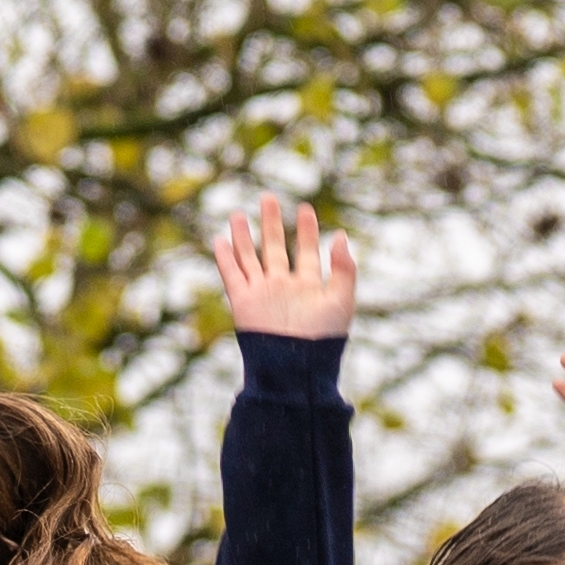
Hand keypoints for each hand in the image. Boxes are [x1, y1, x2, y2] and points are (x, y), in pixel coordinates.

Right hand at [212, 196, 358, 341]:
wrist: (295, 368)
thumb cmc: (323, 339)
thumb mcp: (341, 300)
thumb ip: (344, 269)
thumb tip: (340, 236)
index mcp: (309, 287)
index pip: (307, 251)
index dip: (307, 230)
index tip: (305, 208)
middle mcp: (283, 287)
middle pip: (275, 248)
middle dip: (272, 223)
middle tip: (268, 197)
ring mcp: (262, 294)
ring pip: (250, 258)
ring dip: (244, 236)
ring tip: (238, 213)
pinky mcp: (244, 302)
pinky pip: (232, 275)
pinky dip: (225, 258)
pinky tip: (220, 239)